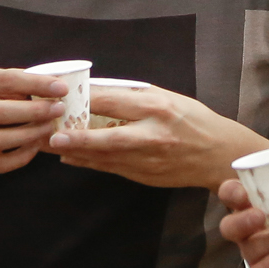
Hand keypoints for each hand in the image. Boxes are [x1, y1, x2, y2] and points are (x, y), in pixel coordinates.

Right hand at [0, 65, 67, 174]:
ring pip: (0, 140)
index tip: (61, 87)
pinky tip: (35, 146)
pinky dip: (22, 156)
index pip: (7, 80)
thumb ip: (15, 82)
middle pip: (0, 112)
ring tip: (49, 128)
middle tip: (59, 109)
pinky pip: (1, 162)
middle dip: (34, 111)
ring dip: (30, 135)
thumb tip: (54, 87)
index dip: (37, 84)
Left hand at [52, 83, 256, 189]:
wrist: (219, 154)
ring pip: (106, 157)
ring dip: (76, 151)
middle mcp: (153, 135)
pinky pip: (111, 168)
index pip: (116, 103)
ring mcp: (150, 159)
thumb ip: (136, 96)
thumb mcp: (169, 98)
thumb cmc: (194, 120)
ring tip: (50, 144)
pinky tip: (70, 156)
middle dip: (79, 137)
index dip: (87, 100)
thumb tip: (99, 91)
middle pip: (110, 137)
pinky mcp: (146, 175)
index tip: (64, 97)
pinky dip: (89, 162)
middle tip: (52, 134)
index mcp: (159, 108)